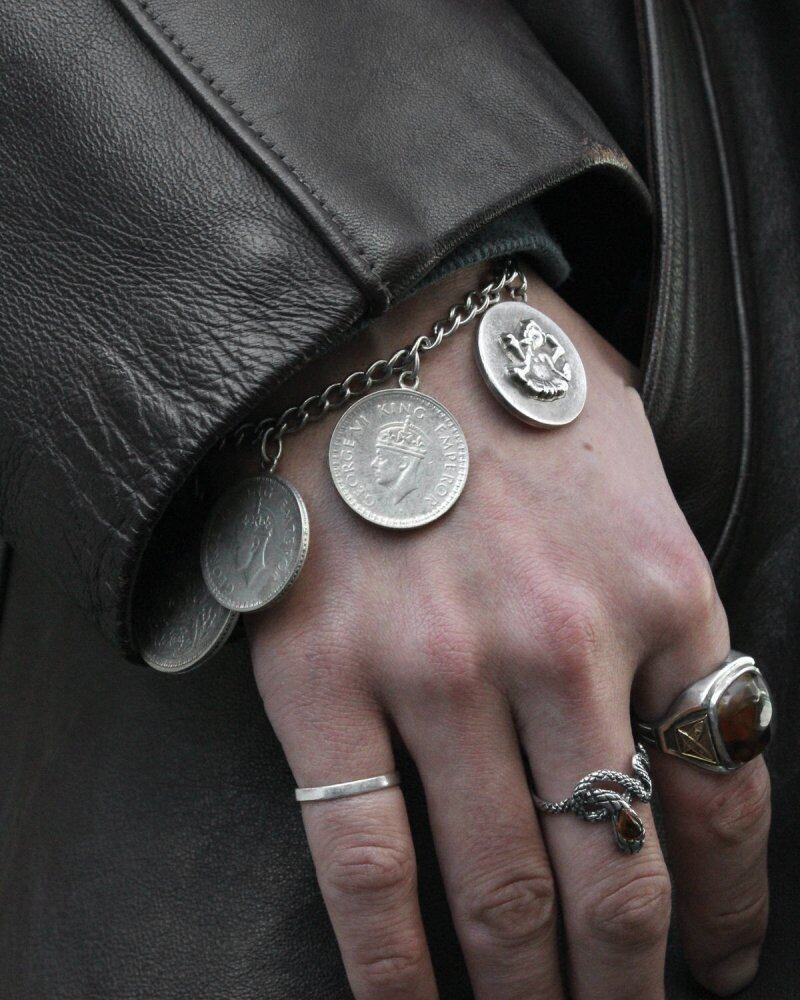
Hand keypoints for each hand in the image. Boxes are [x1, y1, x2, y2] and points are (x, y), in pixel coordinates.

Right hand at [246, 263, 769, 998]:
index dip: (722, 906)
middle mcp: (561, 645)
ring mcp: (438, 669)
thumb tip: (682, 723)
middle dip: (626, 979)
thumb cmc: (512, 390)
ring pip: (497, 891)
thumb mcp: (638, 466)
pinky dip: (393, 966)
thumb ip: (670, 595)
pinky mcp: (326, 675)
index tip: (711, 961)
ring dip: (528, 991)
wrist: (377, 319)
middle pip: (611, 872)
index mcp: (659, 587)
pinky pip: (365, 863)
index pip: (716, 794)